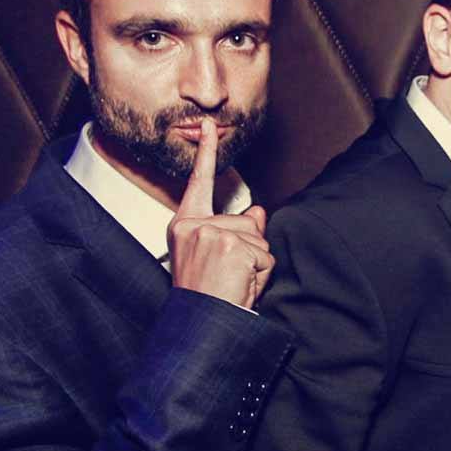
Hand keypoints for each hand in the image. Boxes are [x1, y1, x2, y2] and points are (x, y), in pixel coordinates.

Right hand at [167, 121, 274, 308]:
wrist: (199, 324)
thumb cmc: (207, 296)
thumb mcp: (216, 257)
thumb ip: (235, 230)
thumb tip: (257, 210)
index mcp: (185, 226)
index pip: (198, 184)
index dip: (205, 153)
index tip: (209, 125)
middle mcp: (194, 225)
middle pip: (247, 222)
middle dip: (251, 251)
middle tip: (229, 278)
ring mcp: (211, 233)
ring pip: (259, 238)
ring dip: (256, 265)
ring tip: (233, 283)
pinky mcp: (230, 245)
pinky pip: (265, 254)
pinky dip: (261, 274)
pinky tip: (240, 286)